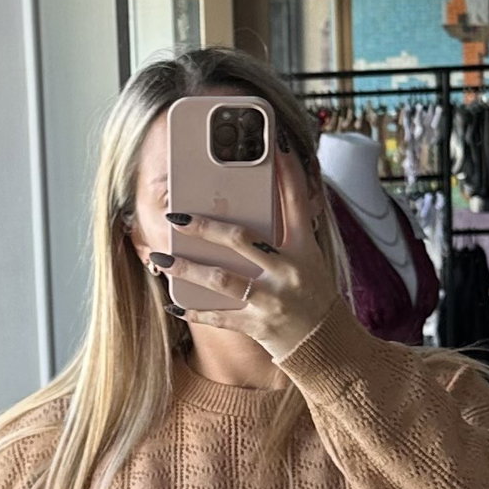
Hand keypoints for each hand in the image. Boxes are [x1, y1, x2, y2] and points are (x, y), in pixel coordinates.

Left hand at [156, 151, 338, 363]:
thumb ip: (286, 234)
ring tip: (161, 257)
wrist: (327, 346)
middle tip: (176, 214)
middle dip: (204, 226)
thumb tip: (257, 204)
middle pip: (240, 239)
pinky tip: (173, 304)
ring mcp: (272, 300)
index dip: (285, 171)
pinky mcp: (259, 326)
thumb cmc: (312, 296)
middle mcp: (288, 272)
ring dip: (187, 269)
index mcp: (304, 249)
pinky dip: (195, 311)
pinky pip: (220, 317)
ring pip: (221, 279)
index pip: (295, 202)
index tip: (274, 142)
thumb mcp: (309, 260)